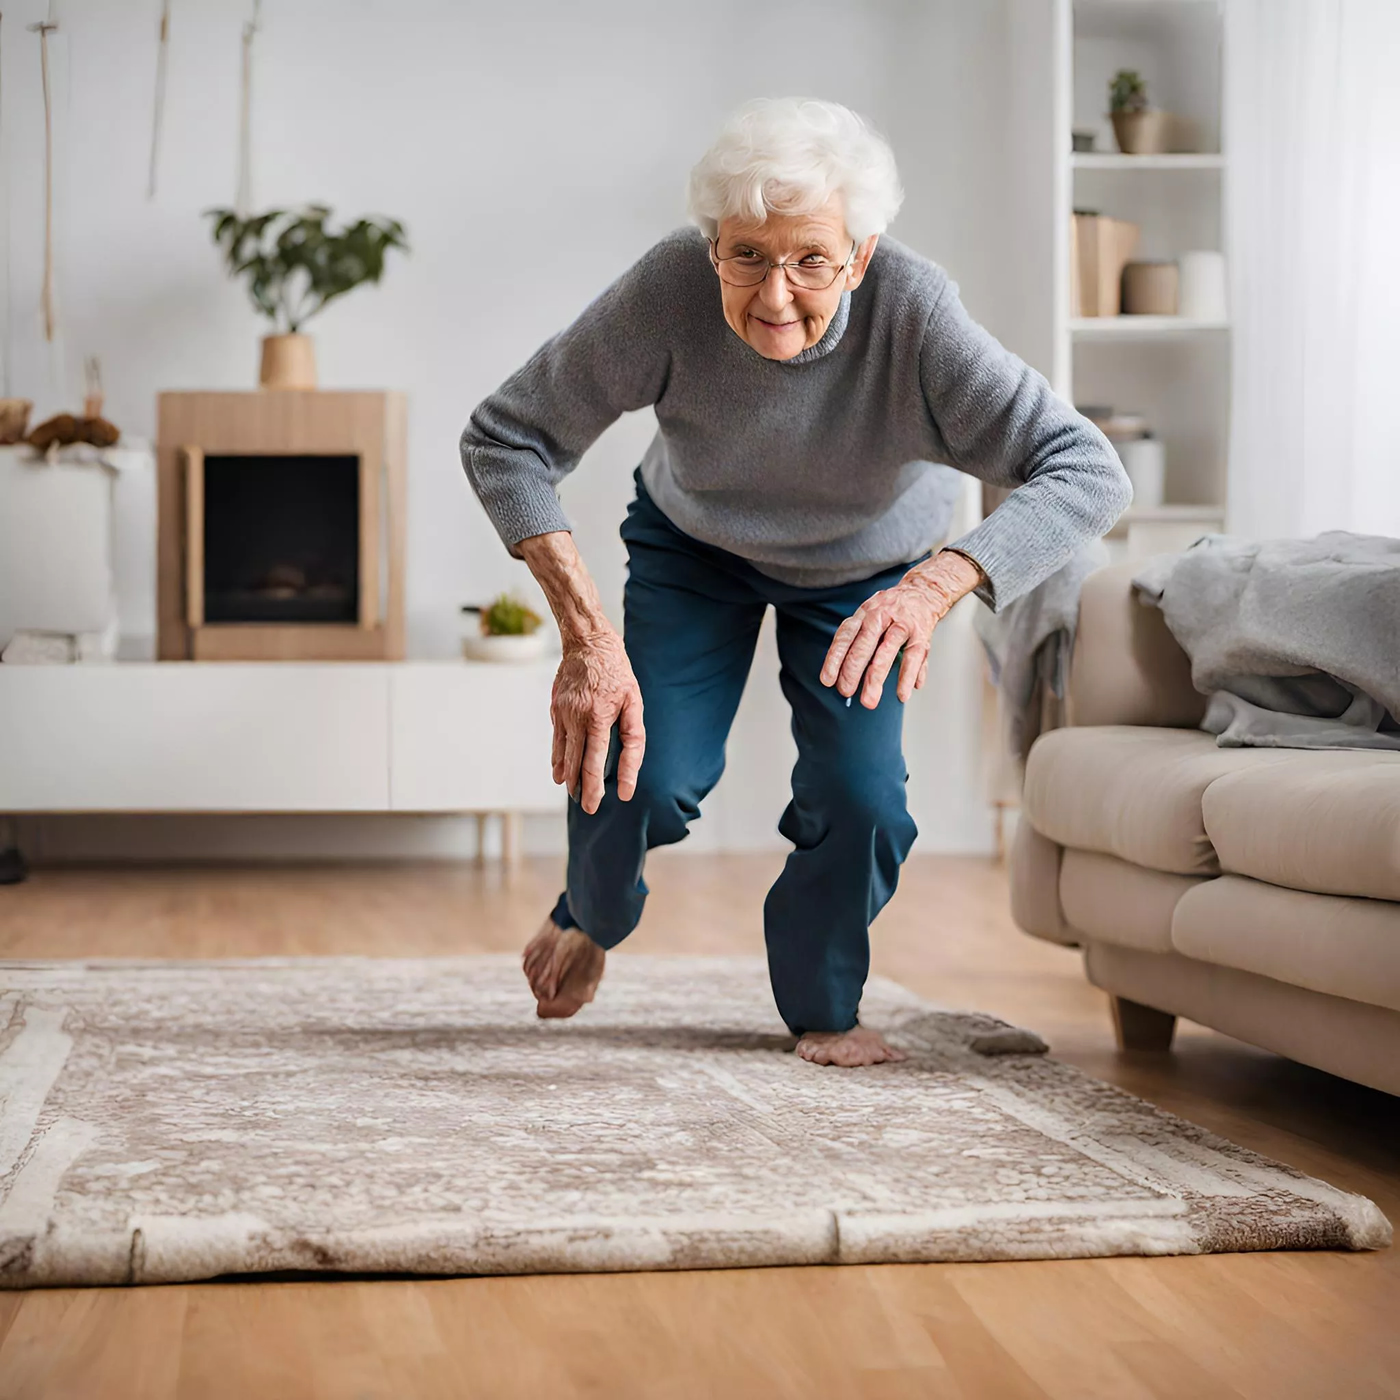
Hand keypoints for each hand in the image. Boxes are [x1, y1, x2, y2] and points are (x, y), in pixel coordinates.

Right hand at [550, 628, 644, 813]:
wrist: (587, 642)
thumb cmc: (617, 672)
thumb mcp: (633, 701)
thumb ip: (633, 736)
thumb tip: (627, 767)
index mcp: (597, 716)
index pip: (594, 761)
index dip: (595, 786)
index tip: (598, 803)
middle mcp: (576, 717)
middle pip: (575, 762)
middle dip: (579, 788)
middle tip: (586, 808)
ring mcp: (562, 713)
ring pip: (563, 752)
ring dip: (566, 775)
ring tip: (571, 792)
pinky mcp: (555, 708)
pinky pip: (556, 738)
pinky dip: (557, 757)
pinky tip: (559, 770)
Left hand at [820, 550, 984, 708]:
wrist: (923, 592)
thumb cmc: (889, 611)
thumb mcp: (867, 616)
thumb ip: (854, 641)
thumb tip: (835, 675)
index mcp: (864, 614)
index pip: (845, 636)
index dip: (835, 658)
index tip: (827, 680)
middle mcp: (882, 616)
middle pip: (864, 644)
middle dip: (853, 670)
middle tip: (846, 692)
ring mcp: (902, 624)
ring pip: (887, 651)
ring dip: (877, 678)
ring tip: (869, 700)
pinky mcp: (922, 634)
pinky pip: (914, 657)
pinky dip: (908, 677)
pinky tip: (902, 694)